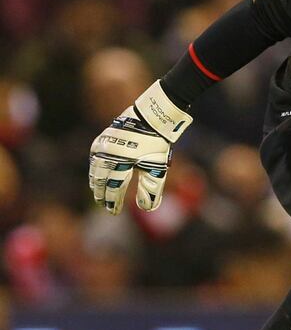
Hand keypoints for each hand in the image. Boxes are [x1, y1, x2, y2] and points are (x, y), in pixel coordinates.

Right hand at [88, 81, 191, 214]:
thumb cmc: (156, 144)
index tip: (114, 211)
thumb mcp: (157, 168)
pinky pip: (95, 157)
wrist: (151, 117)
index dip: (113, 201)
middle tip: (104, 205)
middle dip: (102, 193)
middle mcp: (108, 154)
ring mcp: (103, 145)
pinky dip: (95, 168)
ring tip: (97, 193)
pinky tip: (96, 174)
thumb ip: (151, 189)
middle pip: (101, 179)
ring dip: (96, 182)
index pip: (114, 187)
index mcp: (121, 162)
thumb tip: (146, 208)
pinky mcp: (103, 138)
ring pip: (95, 169)